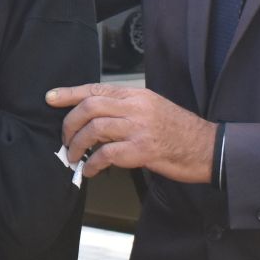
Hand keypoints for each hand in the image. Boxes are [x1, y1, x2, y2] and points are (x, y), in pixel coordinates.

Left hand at [48, 83, 216, 183]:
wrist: (208, 148)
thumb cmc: (179, 132)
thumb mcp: (152, 109)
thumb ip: (125, 110)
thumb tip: (95, 120)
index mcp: (137, 95)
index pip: (96, 89)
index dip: (69, 93)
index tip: (51, 98)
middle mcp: (136, 107)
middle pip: (89, 107)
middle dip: (69, 124)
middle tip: (66, 140)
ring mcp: (139, 127)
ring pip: (94, 129)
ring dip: (78, 145)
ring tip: (74, 157)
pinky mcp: (142, 149)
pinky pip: (106, 154)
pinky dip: (93, 164)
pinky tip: (90, 170)